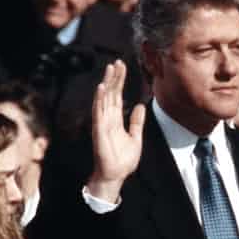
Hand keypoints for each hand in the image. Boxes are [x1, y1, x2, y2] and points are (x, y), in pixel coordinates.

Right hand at [87, 60, 145, 202]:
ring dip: (107, 83)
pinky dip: (100, 100)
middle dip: (114, 77)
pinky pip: (98, 112)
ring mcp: (102, 123)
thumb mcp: (135, 138)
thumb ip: (136, 122)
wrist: (115, 176)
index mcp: (116, 119)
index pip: (117, 95)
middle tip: (117, 62)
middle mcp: (108, 119)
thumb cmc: (123, 160)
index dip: (120, 81)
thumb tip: (139, 106)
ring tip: (109, 68)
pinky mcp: (99, 131)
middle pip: (111, 93)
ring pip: (104, 99)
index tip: (122, 66)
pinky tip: (101, 87)